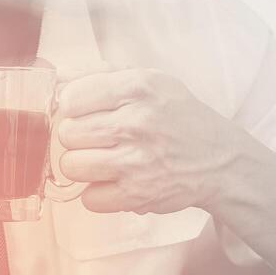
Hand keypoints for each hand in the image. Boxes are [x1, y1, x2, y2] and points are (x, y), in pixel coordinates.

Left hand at [54, 68, 256, 214]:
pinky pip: (89, 198)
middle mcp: (137, 123)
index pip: (71, 98)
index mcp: (138, 87)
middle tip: (100, 139)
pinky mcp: (138, 195)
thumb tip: (55, 79)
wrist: (220, 161)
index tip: (88, 113)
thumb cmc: (179, 118)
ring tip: (104, 161)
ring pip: (72, 166)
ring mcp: (137, 161)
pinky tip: (114, 183)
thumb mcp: (150, 81)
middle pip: (68, 134)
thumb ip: (101, 75)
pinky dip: (98, 194)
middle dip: (78, 138)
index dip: (74, 108)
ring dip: (83, 166)